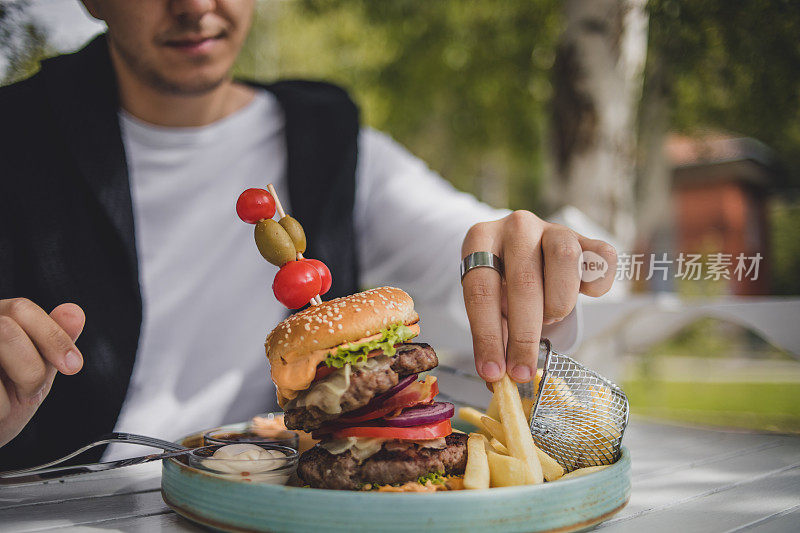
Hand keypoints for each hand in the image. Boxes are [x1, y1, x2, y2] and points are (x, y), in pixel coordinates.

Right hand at [0, 299, 84, 446]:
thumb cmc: (1, 401)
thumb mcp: (34, 371)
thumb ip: (53, 343)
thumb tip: (75, 311)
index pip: (22, 309)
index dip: (52, 336)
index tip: (74, 366)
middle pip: (7, 330)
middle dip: (31, 369)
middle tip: (30, 393)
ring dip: (8, 394)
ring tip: (2, 405)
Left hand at [462, 211, 616, 382]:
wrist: (521, 249)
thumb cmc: (501, 284)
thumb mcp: (488, 304)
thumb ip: (492, 336)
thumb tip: (497, 381)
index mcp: (480, 239)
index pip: (481, 291)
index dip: (487, 337)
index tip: (493, 373)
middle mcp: (516, 226)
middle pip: (524, 282)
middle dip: (524, 336)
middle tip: (523, 371)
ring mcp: (552, 228)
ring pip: (565, 260)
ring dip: (558, 303)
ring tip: (548, 318)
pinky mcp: (584, 236)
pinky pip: (602, 258)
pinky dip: (597, 284)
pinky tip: (584, 293)